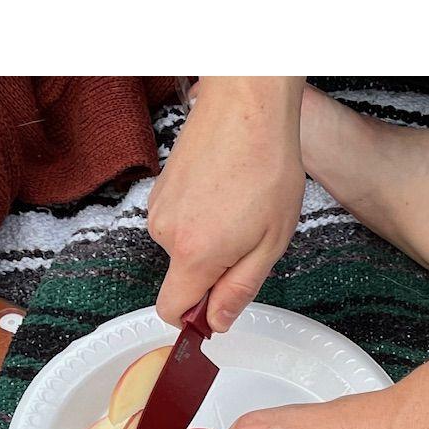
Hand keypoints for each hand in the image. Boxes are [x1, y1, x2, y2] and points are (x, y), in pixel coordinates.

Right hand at [146, 78, 304, 332]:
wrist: (248, 106)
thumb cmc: (267, 169)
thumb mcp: (269, 245)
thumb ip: (238, 290)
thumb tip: (215, 323)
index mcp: (193, 254)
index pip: (170, 311)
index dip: (195, 319)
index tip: (219, 309)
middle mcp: (164, 232)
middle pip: (183, 277)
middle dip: (215, 270)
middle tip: (251, 237)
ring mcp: (159, 205)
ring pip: (184, 247)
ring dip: (211, 240)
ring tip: (242, 207)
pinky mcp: (160, 186)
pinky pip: (181, 220)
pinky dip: (203, 217)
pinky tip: (227, 191)